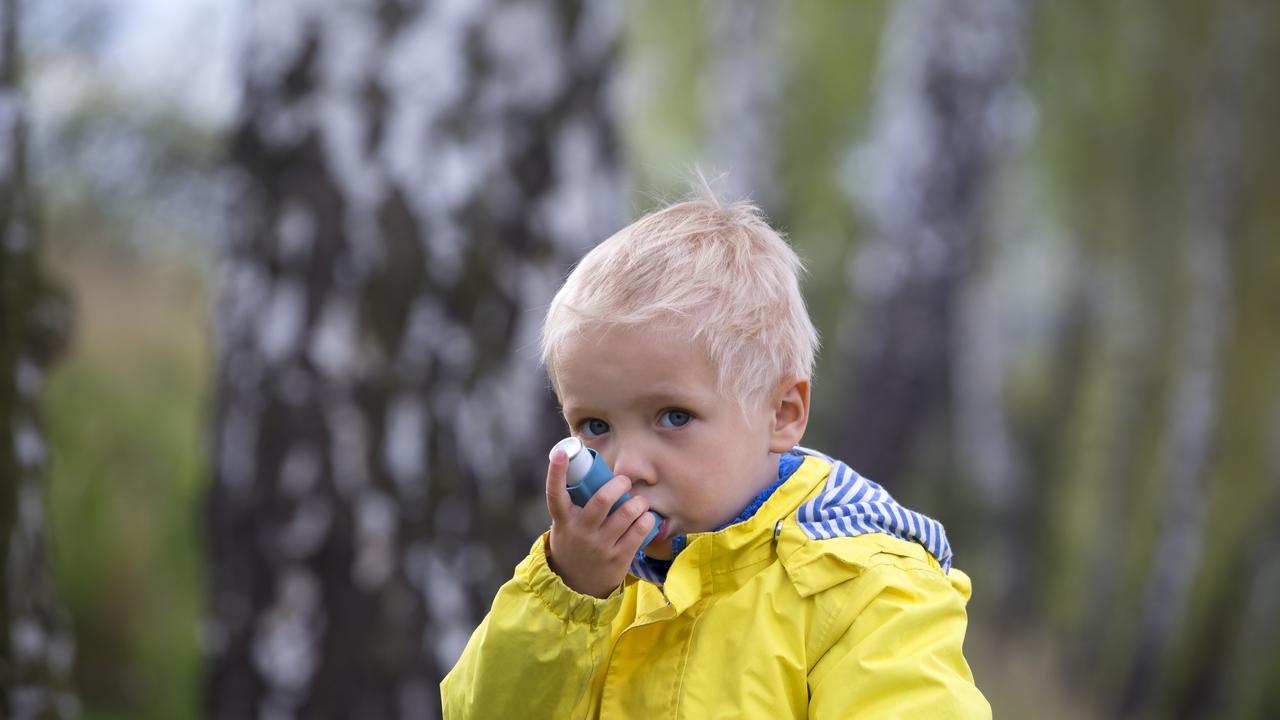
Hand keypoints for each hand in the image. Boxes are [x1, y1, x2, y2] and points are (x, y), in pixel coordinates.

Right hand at [545, 449, 656, 597]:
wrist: (576, 586)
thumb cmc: (574, 543)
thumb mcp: (566, 525)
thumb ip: (577, 504)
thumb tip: (592, 470)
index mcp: (563, 520)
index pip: (555, 493)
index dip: (555, 471)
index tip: (561, 452)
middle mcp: (581, 531)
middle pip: (602, 500)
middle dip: (619, 484)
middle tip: (624, 482)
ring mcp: (600, 545)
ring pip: (627, 513)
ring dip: (639, 502)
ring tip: (639, 501)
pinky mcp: (618, 557)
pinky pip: (639, 531)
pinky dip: (647, 519)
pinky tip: (646, 517)